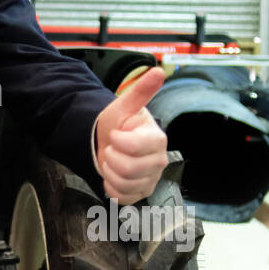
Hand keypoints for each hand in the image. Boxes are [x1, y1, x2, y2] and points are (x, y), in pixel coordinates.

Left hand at [93, 67, 168, 204]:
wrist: (110, 142)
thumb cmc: (119, 123)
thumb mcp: (125, 105)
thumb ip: (141, 91)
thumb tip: (158, 71)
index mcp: (157, 139)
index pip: (135, 146)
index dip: (117, 141)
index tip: (114, 133)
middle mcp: (159, 161)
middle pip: (129, 169)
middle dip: (111, 157)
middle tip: (111, 149)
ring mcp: (151, 179)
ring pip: (124, 184)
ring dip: (109, 171)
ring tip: (112, 160)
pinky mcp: (141, 193)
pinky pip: (122, 198)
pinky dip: (111, 187)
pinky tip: (112, 175)